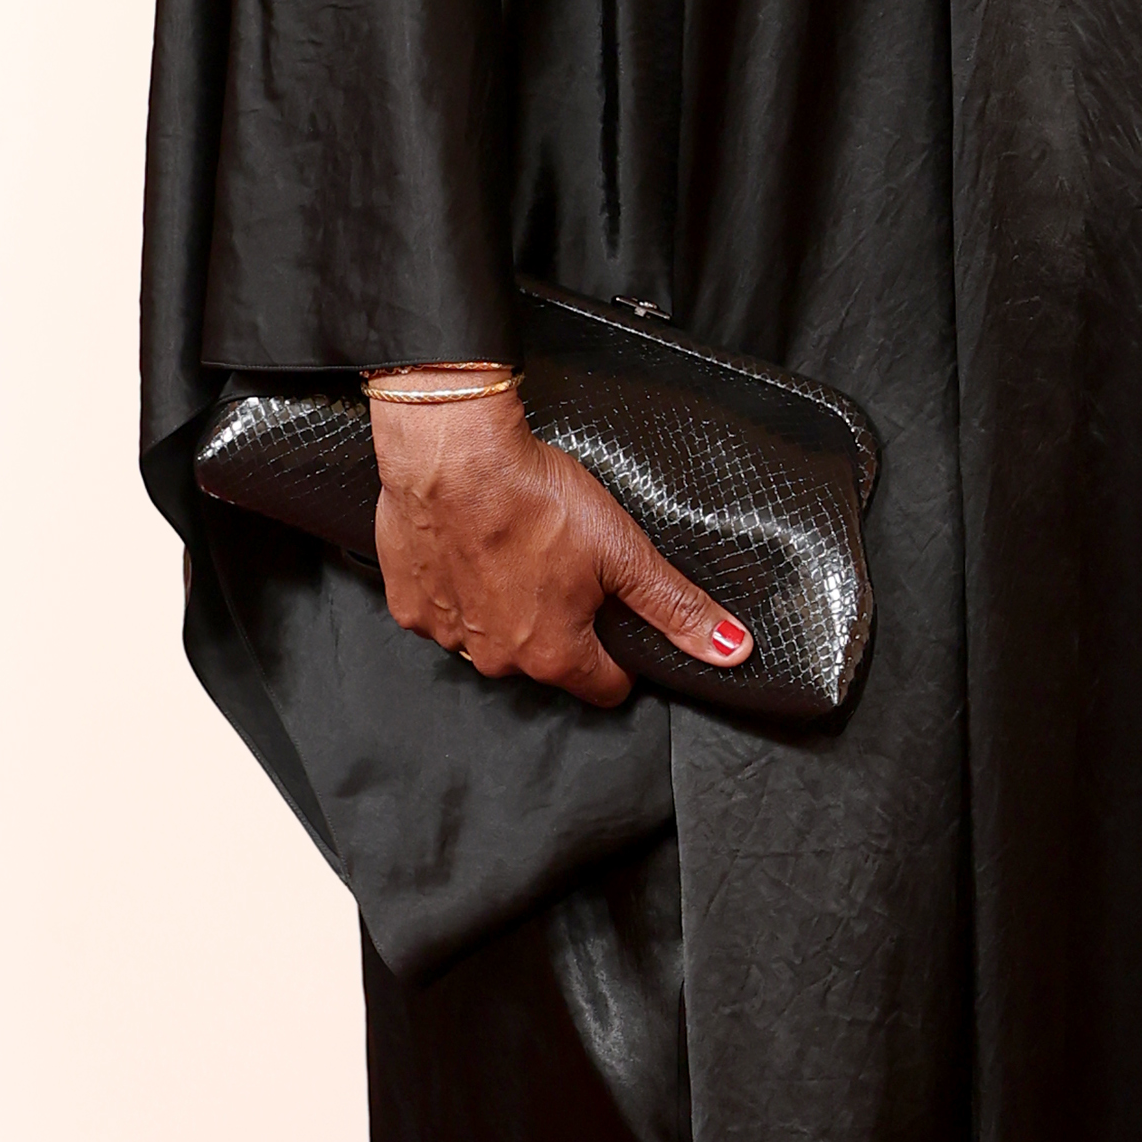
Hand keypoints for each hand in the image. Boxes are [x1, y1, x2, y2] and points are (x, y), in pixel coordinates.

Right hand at [368, 382, 749, 710]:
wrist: (454, 456)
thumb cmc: (537, 499)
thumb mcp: (624, 552)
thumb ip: (676, 607)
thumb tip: (731, 650)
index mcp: (555, 656)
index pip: (606, 685)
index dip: (622, 654)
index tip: (618, 618)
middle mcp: (498, 660)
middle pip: (548, 660)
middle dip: (562, 624)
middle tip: (566, 566)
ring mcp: (448, 636)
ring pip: (493, 637)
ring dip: (506, 608)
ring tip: (516, 552)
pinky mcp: (410, 606)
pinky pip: (445, 612)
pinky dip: (460, 589)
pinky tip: (473, 550)